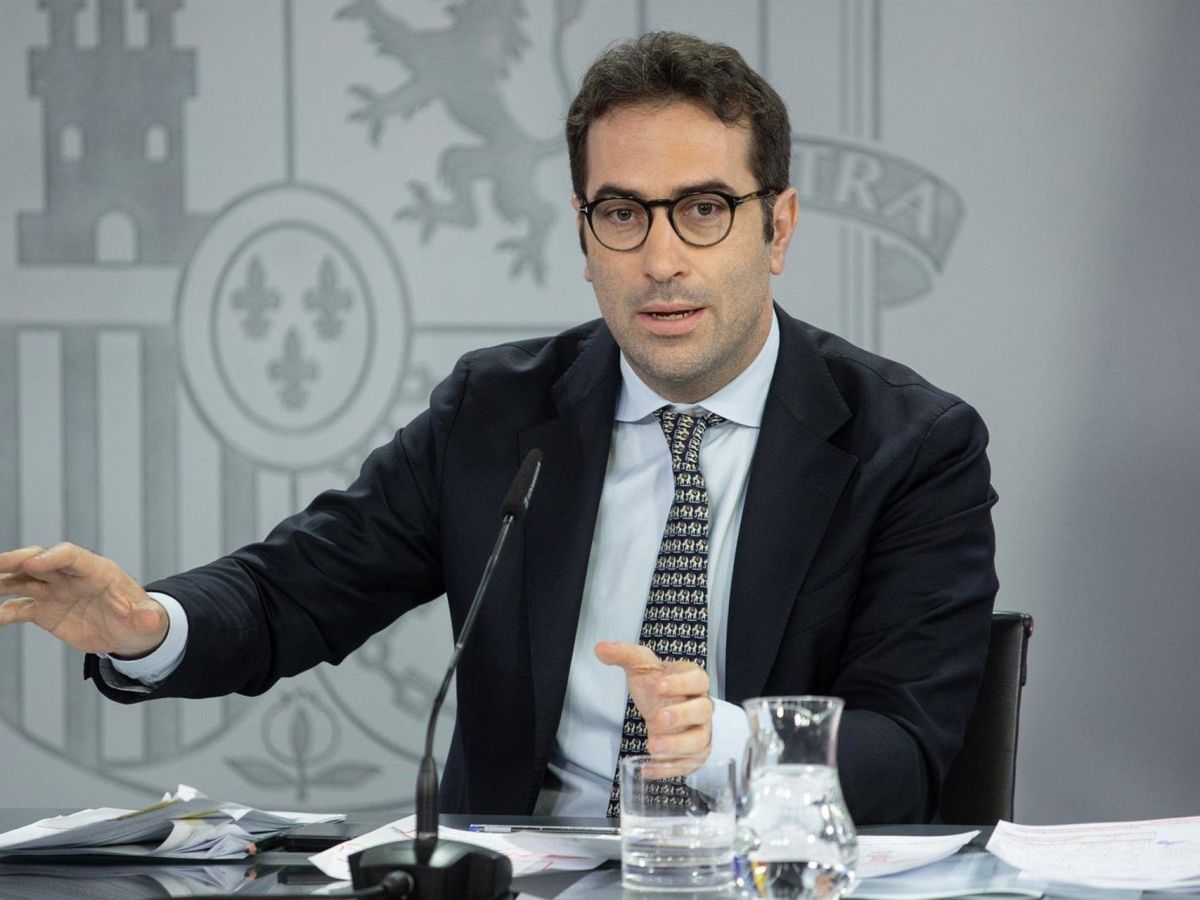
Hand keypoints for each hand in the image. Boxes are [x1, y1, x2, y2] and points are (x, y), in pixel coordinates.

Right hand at [0, 543, 167, 657]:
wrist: (129, 633)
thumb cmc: (141, 619)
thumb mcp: (148, 619)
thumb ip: (146, 616)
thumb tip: (152, 617)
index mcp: (98, 570)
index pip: (71, 555)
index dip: (52, 557)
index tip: (33, 564)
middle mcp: (71, 576)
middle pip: (39, 560)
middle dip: (17, 560)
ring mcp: (55, 591)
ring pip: (22, 581)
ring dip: (1, 581)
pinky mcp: (44, 610)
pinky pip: (17, 608)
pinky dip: (1, 612)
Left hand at [595, 640, 713, 759]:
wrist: (664, 711)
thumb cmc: (657, 687)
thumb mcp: (641, 668)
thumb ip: (624, 655)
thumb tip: (600, 648)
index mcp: (693, 681)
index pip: (697, 678)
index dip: (681, 682)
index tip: (659, 686)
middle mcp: (702, 706)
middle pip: (703, 709)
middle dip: (682, 715)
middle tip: (658, 719)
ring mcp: (701, 731)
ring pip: (700, 739)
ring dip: (677, 745)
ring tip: (652, 746)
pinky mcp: (695, 754)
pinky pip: (688, 763)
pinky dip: (669, 768)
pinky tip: (648, 768)